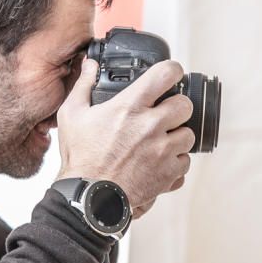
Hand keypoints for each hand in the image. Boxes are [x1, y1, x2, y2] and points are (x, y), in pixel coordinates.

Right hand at [56, 58, 193, 211]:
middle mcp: (150, 125)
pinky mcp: (168, 174)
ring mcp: (163, 151)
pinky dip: (175, 163)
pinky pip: (185, 163)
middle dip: (176, 108)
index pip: (166, 74)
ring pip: (189, 135)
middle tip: (164, 114)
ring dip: (177, 137)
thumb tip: (90, 65)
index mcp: (130, 106)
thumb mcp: (72, 115)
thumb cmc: (80, 157)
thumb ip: (84, 85)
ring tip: (160, 141)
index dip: (172, 71)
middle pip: (185, 105)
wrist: (89, 197)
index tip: (171, 75)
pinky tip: (159, 162)